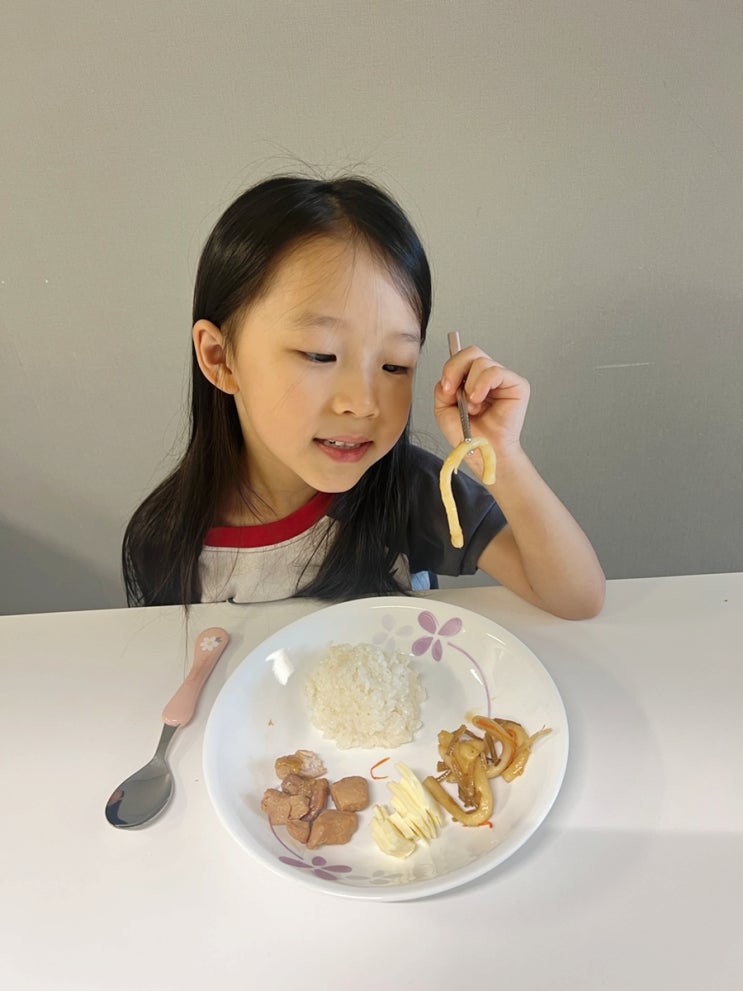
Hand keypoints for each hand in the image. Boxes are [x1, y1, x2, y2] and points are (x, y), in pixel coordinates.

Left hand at [434, 345, 529, 463]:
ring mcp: (503, 380)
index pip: (462, 357)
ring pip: (482, 362)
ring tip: (472, 406)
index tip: (445, 389)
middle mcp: (488, 377)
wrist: (482, 453)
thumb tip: (450, 377)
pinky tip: (480, 401)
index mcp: (471, 379)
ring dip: (470, 386)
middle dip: (456, 369)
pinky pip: (497, 371)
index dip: (450, 368)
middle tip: (453, 391)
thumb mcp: (443, 409)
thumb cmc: (467, 435)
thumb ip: (442, 388)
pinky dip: (483, 385)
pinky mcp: (517, 385)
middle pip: (472, 352)